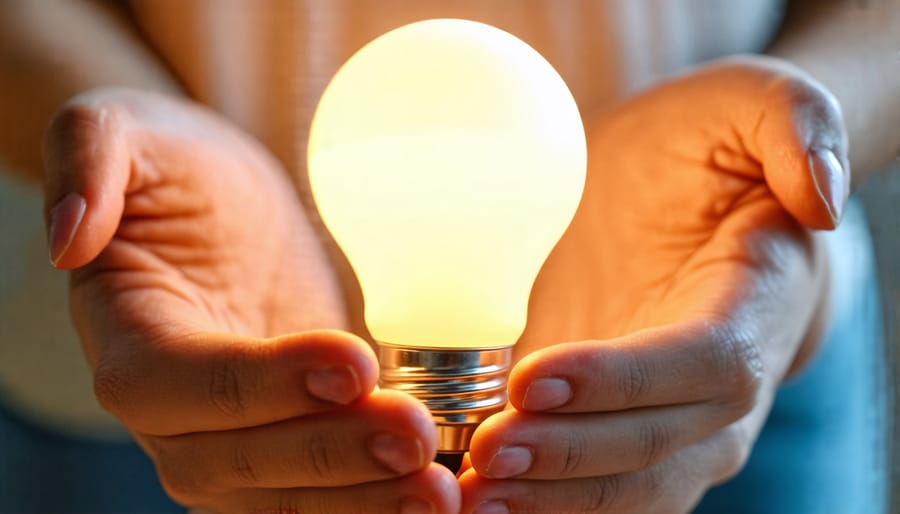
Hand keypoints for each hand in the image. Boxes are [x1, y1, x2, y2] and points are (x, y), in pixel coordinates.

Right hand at [43, 89, 459, 513]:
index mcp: (130, 339)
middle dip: (326, 457)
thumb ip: (90, 157)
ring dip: (358, 502)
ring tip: (437, 490)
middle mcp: (172, 412)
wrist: (223, 211)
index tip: (352, 361)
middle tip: (413, 438)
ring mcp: (229, 439)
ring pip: (278, 499)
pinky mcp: (285, 442)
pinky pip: (319, 495)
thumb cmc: (178, 170)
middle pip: (233, 463)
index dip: (262, 384)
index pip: (182, 386)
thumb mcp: (129, 131)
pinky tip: (437, 492)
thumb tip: (70, 237)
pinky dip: (371, 503)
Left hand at [459, 56, 847, 512]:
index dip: (623, 380)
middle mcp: (726, 386)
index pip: (703, 364)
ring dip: (551, 500)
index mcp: (756, 304)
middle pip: (658, 446)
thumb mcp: (743, 106)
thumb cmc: (703, 155)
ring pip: (629, 490)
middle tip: (485, 453)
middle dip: (570, 457)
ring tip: (472, 493)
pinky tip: (477, 496)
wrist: (682, 208)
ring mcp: (678, 423)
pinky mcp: (625, 434)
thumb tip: (821, 200)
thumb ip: (792, 125)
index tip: (531, 379)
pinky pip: (595, 492)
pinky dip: (542, 504)